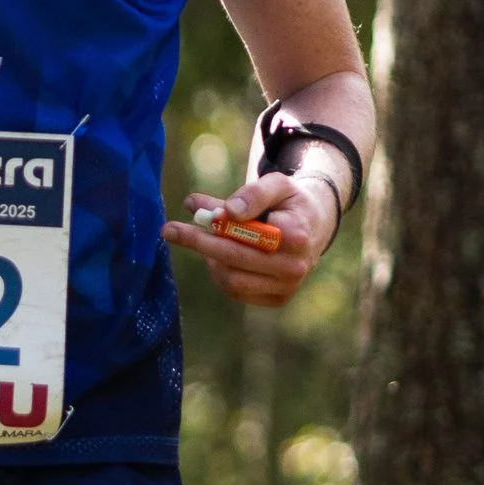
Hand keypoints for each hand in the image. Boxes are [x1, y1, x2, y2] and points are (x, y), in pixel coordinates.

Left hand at [162, 170, 343, 307]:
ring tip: (202, 237)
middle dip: (199, 242)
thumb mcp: (277, 184)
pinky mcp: (277, 300)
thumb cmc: (289, 202)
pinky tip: (217, 255)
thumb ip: (253, 193)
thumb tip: (226, 212)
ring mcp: (286, 288)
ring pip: (231, 279)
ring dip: (209, 258)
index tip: (196, 212)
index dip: (221, 226)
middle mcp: (294, 267)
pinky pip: (236, 291)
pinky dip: (219, 272)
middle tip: (169, 229)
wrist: (314, 226)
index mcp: (297, 236)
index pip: (250, 234)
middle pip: (235, 259)